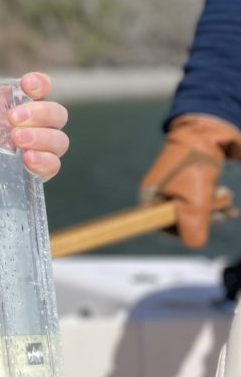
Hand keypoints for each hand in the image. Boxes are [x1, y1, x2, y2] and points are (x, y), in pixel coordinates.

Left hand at [0, 57, 68, 181]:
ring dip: (44, 138)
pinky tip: (27, 161)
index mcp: (12, 106)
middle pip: (57, 113)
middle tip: (12, 120)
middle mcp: (29, 126)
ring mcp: (34, 151)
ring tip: (17, 141)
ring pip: (60, 140)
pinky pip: (53, 167)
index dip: (39, 84)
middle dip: (40, 113)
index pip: (39, 88)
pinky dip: (45, 162)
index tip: (26, 85)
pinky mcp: (32, 176)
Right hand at [139, 114, 240, 247]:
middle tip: (217, 212)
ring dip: (213, 211)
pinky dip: (216, 203)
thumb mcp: (194, 202)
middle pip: (180, 221)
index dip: (179, 232)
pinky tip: (225, 199)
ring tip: (224, 199)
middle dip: (203, 220)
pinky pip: (202, 201)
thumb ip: (192, 228)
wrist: (209, 131)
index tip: (196, 227)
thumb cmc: (194, 165)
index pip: (158, 228)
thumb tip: (194, 245)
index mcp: (150, 198)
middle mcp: (160, 193)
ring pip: (195, 211)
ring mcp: (175, 187)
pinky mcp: (191, 181)